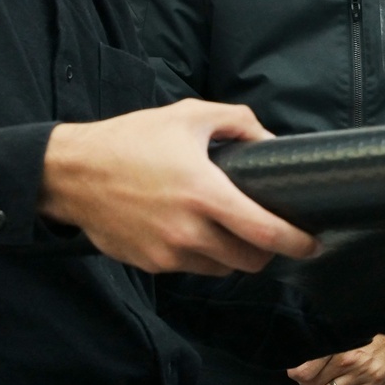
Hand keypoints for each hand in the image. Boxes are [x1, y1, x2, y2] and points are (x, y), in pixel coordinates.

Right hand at [40, 99, 315, 275]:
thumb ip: (238, 122)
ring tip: (234, 230)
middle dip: (269, 250)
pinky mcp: (151, 264)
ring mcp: (169, 252)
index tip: (312, 242)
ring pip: (223, 269)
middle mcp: (189, 231)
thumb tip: (271, 142)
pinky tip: (199, 232)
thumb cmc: (131, 140)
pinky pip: (193, 268)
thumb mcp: (189, 115)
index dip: (297, 242)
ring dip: (236, 255)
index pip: (265, 233)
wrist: (72, 173)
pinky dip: (205, 256)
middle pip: (251, 260)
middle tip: (271, 232)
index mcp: (205, 194)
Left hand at [290, 334, 384, 384]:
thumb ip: (323, 340)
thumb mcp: (341, 328)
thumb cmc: (365, 324)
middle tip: (307, 383)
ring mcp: (361, 374)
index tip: (297, 373)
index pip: (304, 371)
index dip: (297, 375)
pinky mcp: (373, 383)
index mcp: (335, 345)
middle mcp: (346, 361)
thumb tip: (302, 350)